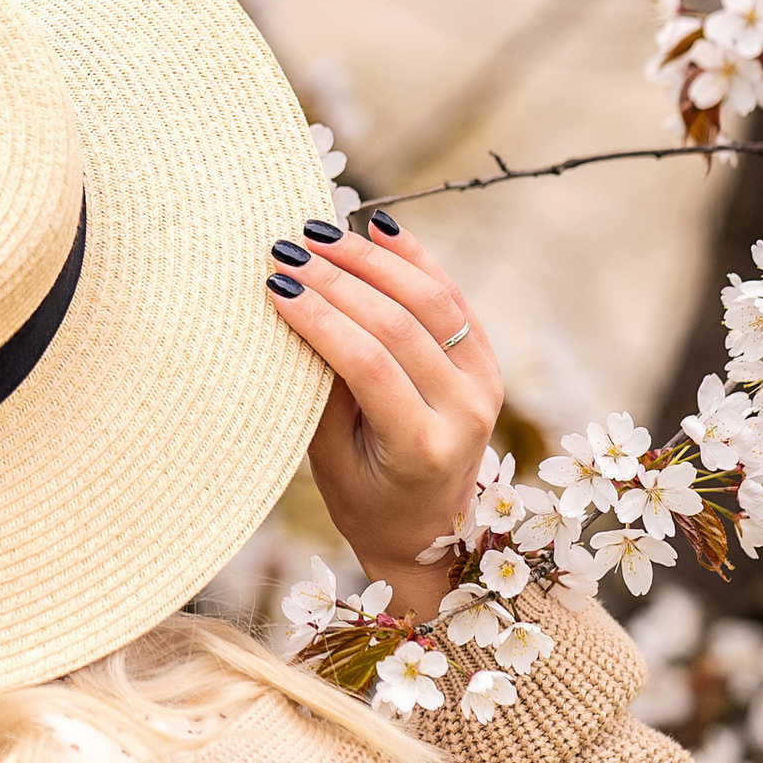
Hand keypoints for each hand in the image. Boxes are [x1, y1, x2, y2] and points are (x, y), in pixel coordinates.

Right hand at [265, 216, 502, 615]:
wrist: (431, 534)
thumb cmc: (366, 501)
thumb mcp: (331, 460)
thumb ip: (322, 389)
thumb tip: (297, 307)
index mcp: (423, 447)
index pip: (369, 364)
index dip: (320, 318)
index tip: (275, 285)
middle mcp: (466, 413)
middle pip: (400, 325)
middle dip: (338, 279)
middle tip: (287, 249)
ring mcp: (485, 384)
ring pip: (433, 301)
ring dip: (374, 259)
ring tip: (322, 234)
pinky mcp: (487, 363)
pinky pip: (453, 299)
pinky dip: (416, 259)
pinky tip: (377, 229)